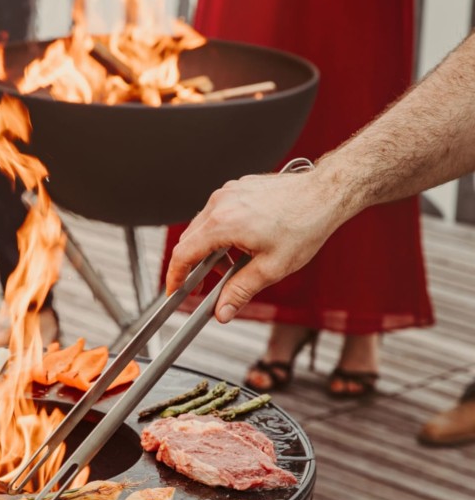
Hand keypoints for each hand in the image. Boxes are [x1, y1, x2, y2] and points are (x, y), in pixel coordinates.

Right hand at [164, 173, 335, 322]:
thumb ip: (240, 292)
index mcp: (223, 223)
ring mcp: (228, 193)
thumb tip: (222, 311)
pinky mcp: (237, 188)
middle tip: (201, 287)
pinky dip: (220, 233)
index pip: (183, 254)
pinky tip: (240, 246)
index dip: (175, 276)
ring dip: (208, 249)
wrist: (324, 194)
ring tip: (229, 267)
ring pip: (202, 226)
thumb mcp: (272, 268)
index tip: (174, 290)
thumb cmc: (304, 224)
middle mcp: (220, 204)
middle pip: (189, 240)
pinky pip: (217, 213)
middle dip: (192, 266)